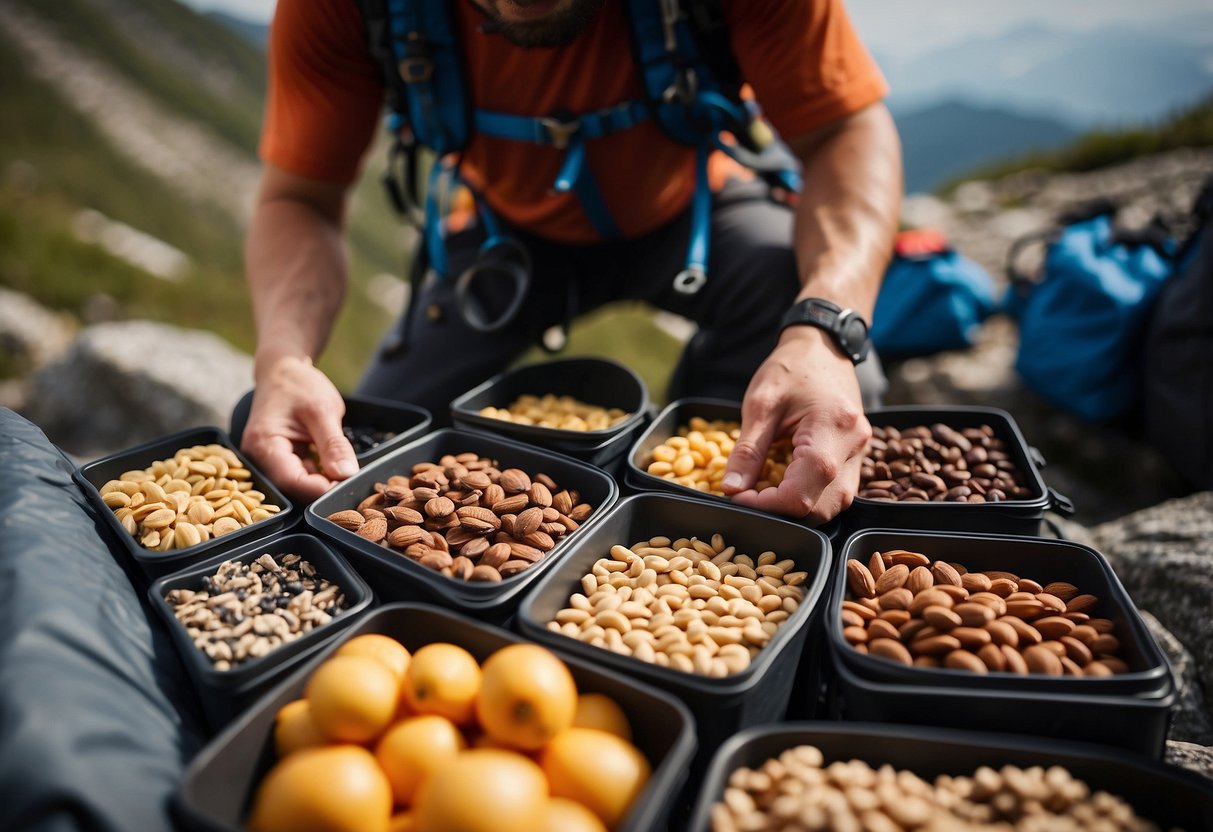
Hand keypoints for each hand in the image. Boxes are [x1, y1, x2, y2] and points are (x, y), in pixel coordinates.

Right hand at [239, 356, 357, 502]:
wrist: (282, 370)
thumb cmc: (298, 385)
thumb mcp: (323, 410)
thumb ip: (334, 444)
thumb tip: (346, 475)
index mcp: (264, 445)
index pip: (292, 482)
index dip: (322, 490)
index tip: (349, 486)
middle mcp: (257, 459)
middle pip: (293, 488)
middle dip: (323, 488)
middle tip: (351, 481)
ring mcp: (265, 461)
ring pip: (297, 485)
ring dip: (321, 482)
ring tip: (343, 469)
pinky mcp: (276, 460)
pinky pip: (297, 476)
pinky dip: (317, 474)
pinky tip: (332, 465)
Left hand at [721, 327, 871, 522]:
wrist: (823, 347)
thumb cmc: (792, 368)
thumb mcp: (761, 404)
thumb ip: (747, 451)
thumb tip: (731, 489)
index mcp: (833, 430)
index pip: (801, 493)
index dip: (766, 505)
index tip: (738, 497)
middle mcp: (855, 448)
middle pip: (822, 508)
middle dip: (781, 512)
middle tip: (749, 496)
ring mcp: (860, 455)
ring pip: (833, 506)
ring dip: (796, 509)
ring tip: (766, 490)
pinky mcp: (856, 458)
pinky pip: (836, 493)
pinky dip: (809, 497)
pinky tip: (785, 483)